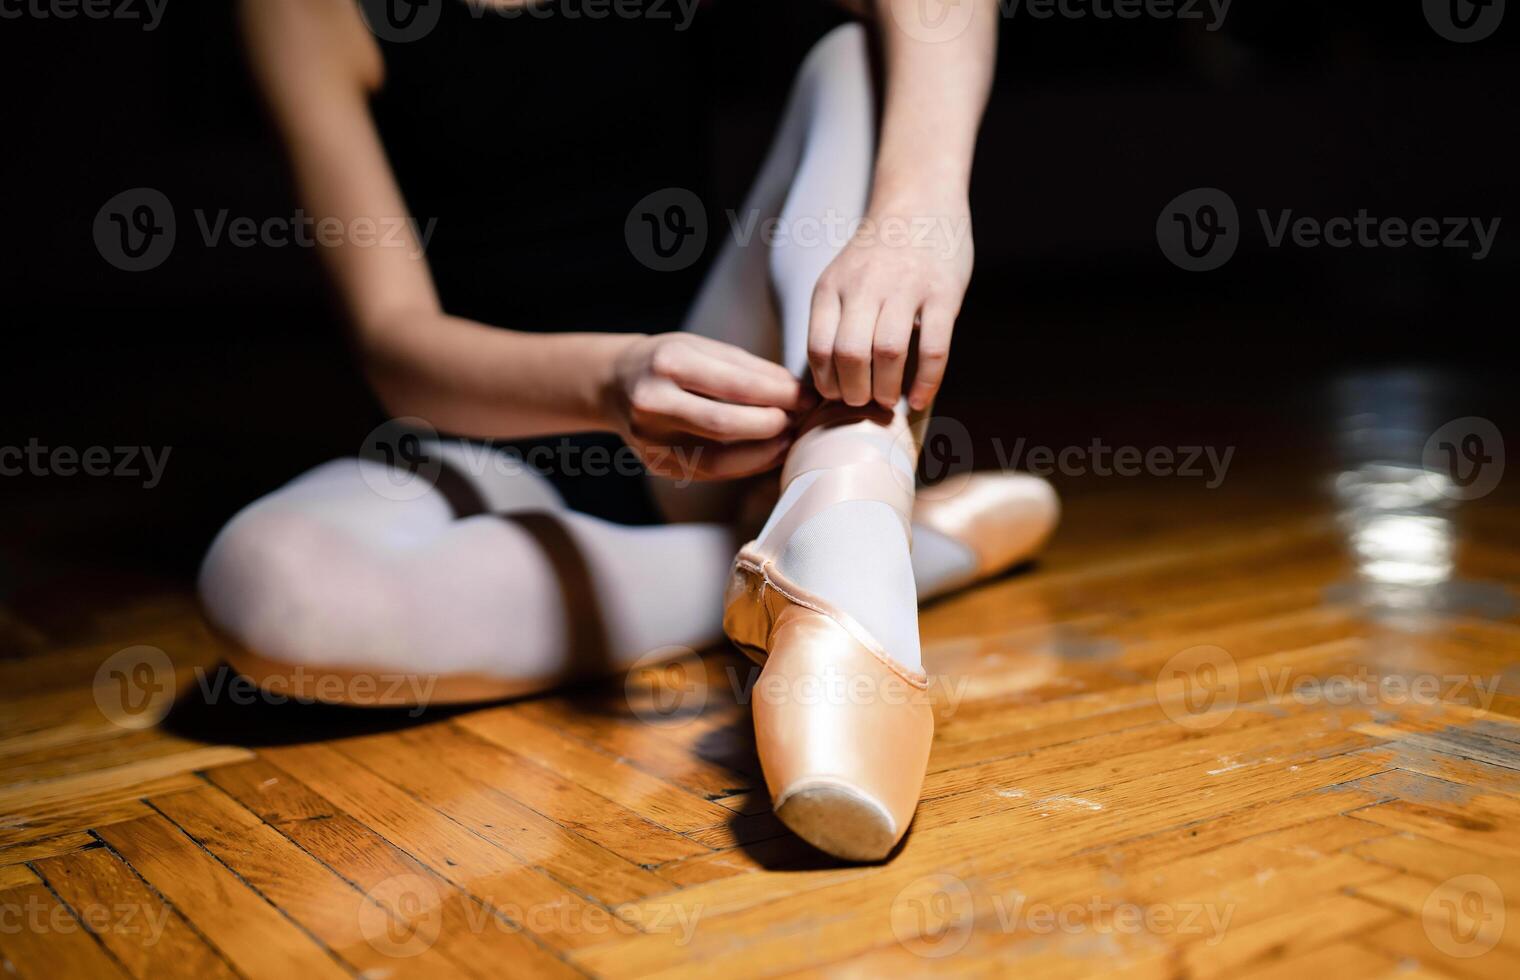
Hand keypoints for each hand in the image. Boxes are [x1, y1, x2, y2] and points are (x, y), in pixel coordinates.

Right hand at [604, 333, 811, 480]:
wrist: (614, 383)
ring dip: (763, 453)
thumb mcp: (703, 347)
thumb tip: (798, 392)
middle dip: (773, 425)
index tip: (808, 397)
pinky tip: (768, 455)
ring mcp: (650, 439)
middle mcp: (652, 402)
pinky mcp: (657, 464)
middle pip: (725, 425)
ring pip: (718, 459)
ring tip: (790, 440)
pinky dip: (745, 466)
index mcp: (668, 363)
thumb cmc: (669, 360)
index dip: (779, 395)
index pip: (736, 385)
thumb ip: (749, 369)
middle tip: (801, 420)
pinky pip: (710, 472)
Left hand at [807, 201, 972, 410]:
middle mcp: (865, 286)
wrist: (919, 201)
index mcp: (833, 286)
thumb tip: (831, 380)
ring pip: (889, 353)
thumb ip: (835, 318)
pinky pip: (934, 347)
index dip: (826, 383)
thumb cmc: (879, 254)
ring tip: (889, 400)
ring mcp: (906, 287)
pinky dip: (927, 382)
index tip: (837, 396)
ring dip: (887, 389)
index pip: (818, 348)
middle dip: (855, 393)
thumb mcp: (841, 278)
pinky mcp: (943, 292)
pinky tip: (920, 398)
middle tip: (864, 403)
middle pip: (850, 355)